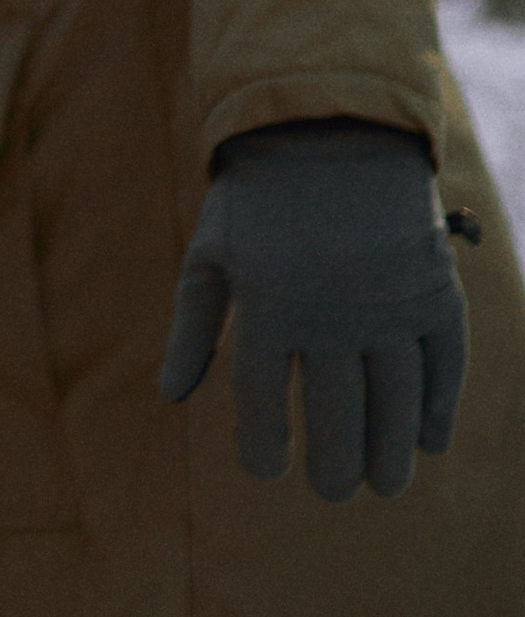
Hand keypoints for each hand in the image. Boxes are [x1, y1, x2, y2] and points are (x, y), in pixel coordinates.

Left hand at [158, 119, 471, 498]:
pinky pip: (443, 367)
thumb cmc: (258, 199)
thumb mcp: (210, 253)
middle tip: (333, 489)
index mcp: (265, 304)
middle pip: (335, 416)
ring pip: (394, 404)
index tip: (269, 468)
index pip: (262, 403)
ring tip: (383, 483)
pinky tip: (430, 442)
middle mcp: (330, 312)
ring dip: (390, 453)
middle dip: (333, 465)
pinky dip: (439, 409)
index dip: (264, 448)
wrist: (331, 127)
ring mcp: (388, 304)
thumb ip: (190, 328)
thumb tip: (172, 397)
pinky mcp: (435, 292)